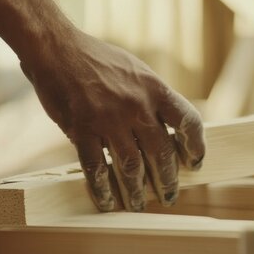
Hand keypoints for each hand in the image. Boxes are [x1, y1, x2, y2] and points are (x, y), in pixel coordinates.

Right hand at [21, 30, 204, 211]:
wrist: (56, 48)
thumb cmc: (97, 60)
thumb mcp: (136, 71)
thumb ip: (152, 98)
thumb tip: (168, 128)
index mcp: (154, 88)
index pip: (188, 121)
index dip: (196, 146)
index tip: (196, 163)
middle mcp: (137, 105)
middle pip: (162, 152)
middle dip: (167, 180)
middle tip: (169, 196)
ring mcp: (109, 119)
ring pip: (131, 166)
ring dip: (137, 191)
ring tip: (138, 204)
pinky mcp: (82, 130)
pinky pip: (96, 168)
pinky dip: (103, 189)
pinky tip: (107, 201)